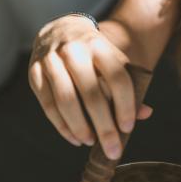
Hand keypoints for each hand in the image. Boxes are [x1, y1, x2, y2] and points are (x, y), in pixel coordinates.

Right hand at [28, 16, 152, 157]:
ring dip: (80, 127)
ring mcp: (51, 60)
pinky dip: (61, 126)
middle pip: (91, 94)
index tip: (128, 129)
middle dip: (104, 127)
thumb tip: (146, 113)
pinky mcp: (34, 72)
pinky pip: (47, 104)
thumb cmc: (96, 55)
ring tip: (91, 142)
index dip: (125, 106)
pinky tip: (74, 138)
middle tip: (112, 150)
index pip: (117, 78)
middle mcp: (74, 50)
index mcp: (100, 46)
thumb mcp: (115, 63)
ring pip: (65, 100)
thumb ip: (130, 87)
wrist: (62, 31)